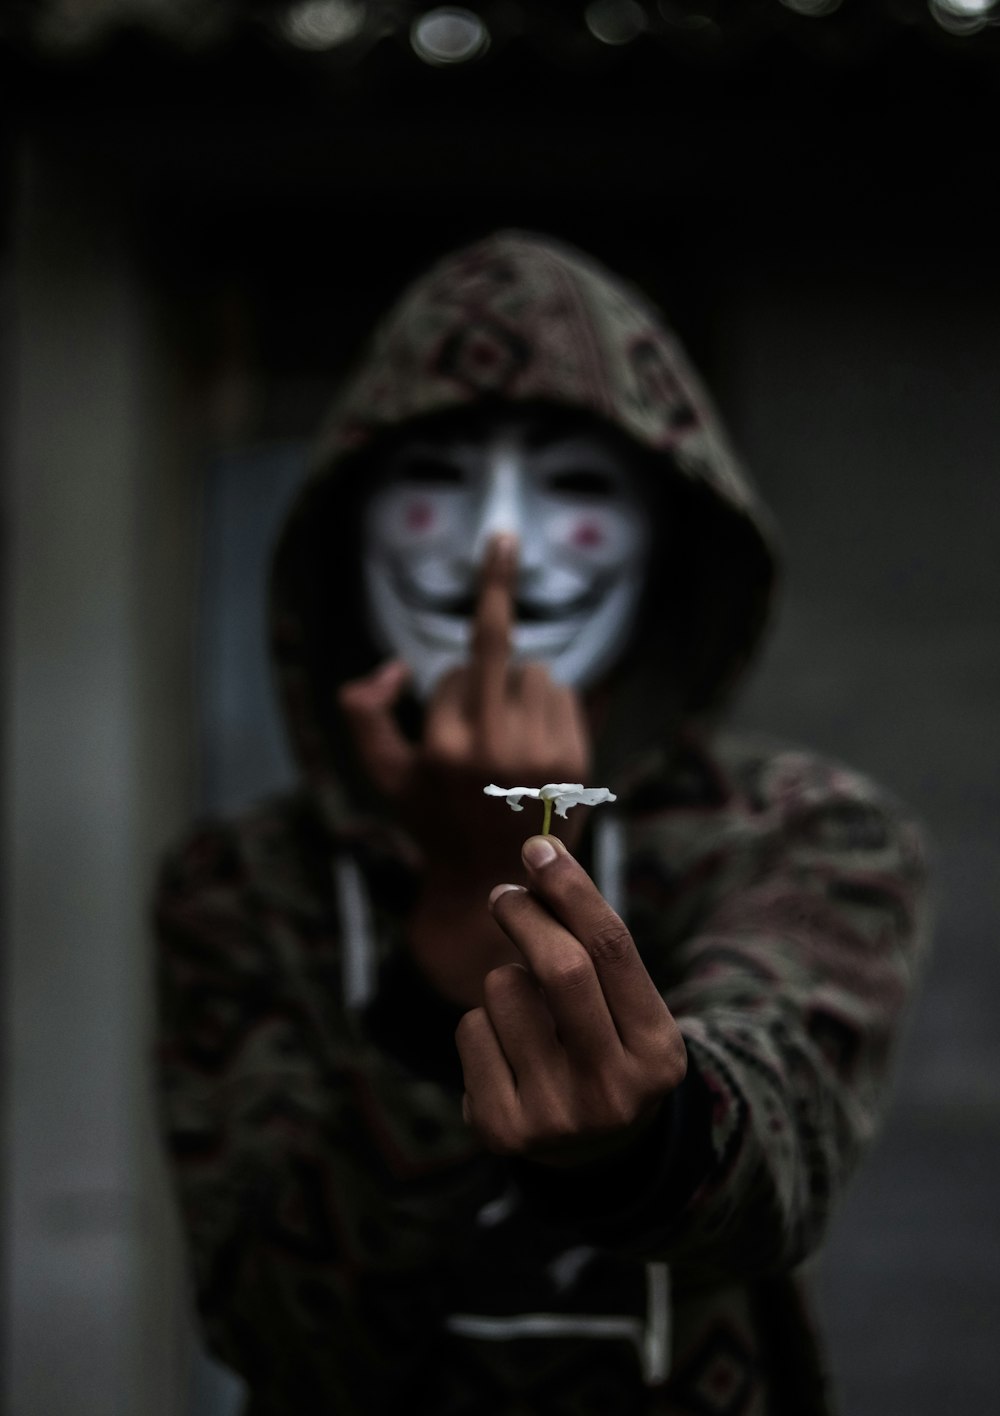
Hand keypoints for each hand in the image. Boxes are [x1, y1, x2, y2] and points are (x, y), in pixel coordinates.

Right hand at [338, 534, 591, 875]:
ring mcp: (542, 756)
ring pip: (537, 671)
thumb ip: (364, 715)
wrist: (494, 882)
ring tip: (510, 737)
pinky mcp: (577, 762)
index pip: (452, 671)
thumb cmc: (433, 821)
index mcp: (445, 749)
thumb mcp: (384, 774)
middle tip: (499, 565)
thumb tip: (390, 666)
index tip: (476, 635)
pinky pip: (566, 693)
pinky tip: (536, 744)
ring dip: (520, 686)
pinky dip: (549, 704)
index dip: (447, 691)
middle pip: (497, 647)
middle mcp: (495, 748)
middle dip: (492, 614)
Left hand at [456, 835, 686, 1164]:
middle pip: (561, 968)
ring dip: (504, 978)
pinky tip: (505, 1052)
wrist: (589, 1154)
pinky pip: (470, 1029)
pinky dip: (481, 1022)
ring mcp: (555, 1117)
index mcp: (657, 1052)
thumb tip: (538, 860)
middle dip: (526, 914)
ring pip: (504, 991)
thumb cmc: (605, 1048)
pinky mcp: (502, 1129)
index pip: (611, 948)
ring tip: (524, 1010)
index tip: (538, 849)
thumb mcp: (624, 1006)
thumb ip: (591, 944)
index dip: (571, 889)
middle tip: (505, 894)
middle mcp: (613, 1090)